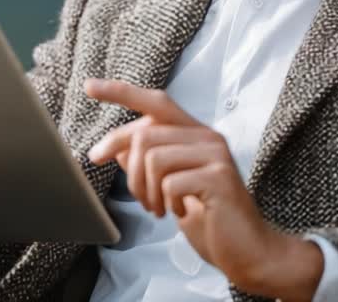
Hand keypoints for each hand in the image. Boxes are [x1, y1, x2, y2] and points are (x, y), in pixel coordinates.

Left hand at [84, 78, 321, 300]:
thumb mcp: (170, 187)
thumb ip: (148, 162)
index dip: (121, 93)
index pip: (155, 102)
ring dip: (145, 191)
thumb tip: (117, 146)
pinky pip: (169, 183)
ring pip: (153, 158)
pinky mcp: (218, 178)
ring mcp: (215, 155)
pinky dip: (166, 203)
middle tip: (139, 199)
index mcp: (196, 133)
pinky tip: (181, 213)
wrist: (248, 250)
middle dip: (129, 171)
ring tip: (158, 209)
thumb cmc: (210, 218)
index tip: (89, 87)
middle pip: (144, 134)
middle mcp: (207, 137)